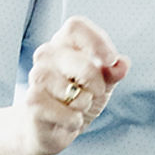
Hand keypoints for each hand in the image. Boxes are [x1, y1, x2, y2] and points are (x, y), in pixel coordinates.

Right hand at [17, 15, 129, 154]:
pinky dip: (74, 120)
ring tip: (77, 106)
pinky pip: (66, 112)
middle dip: (97, 83)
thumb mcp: (100, 83)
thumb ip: (112, 72)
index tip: (111, 60)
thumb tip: (122, 65)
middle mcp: (45, 55)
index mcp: (62, 43)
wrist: (49, 128)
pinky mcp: (32, 102)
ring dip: (84, 103)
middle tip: (96, 92)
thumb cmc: (76, 98)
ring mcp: (36, 77)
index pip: (76, 26)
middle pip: (83, 63)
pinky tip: (69, 120)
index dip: (98, 42)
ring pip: (72, 90)